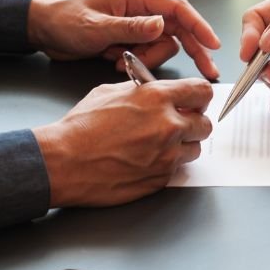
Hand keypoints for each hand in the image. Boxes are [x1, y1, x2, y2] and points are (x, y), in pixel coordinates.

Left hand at [27, 0, 221, 79]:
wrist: (42, 30)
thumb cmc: (64, 19)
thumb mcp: (96, 26)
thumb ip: (130, 27)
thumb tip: (160, 25)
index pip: (177, 8)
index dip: (199, 25)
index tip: (214, 44)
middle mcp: (140, 9)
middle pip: (178, 29)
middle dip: (193, 50)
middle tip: (208, 71)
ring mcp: (136, 25)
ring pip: (162, 46)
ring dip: (148, 59)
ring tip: (122, 61)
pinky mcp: (129, 39)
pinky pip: (146, 54)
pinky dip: (136, 63)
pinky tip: (115, 61)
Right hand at [31, 79, 213, 206]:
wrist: (64, 162)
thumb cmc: (80, 129)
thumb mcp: (109, 92)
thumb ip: (141, 91)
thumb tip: (155, 91)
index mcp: (157, 98)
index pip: (202, 91)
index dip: (199, 97)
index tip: (195, 101)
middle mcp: (168, 126)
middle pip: (205, 124)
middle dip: (193, 124)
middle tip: (178, 125)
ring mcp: (167, 156)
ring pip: (194, 149)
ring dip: (182, 146)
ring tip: (157, 144)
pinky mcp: (161, 178)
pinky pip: (176, 169)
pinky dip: (166, 164)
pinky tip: (145, 160)